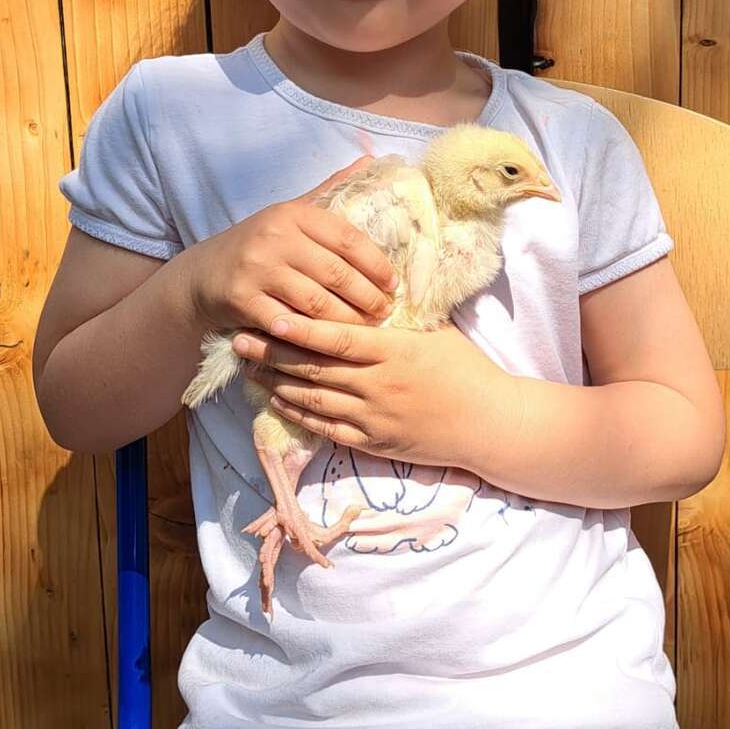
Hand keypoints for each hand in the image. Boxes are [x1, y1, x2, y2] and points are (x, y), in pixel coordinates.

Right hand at [183, 155, 397, 336]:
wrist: (201, 276)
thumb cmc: (258, 245)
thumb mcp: (290, 213)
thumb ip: (330, 191)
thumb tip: (370, 161)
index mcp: (292, 214)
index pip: (348, 238)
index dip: (376, 264)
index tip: (393, 284)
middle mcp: (275, 237)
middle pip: (337, 273)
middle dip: (367, 298)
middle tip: (384, 313)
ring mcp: (257, 270)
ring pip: (317, 303)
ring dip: (347, 322)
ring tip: (364, 330)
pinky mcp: (243, 301)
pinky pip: (289, 325)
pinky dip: (312, 337)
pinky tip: (328, 344)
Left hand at [232, 315, 502, 466]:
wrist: (490, 423)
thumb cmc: (468, 369)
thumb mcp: (438, 331)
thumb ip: (401, 314)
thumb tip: (372, 285)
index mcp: (393, 352)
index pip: (337, 339)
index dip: (300, 328)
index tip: (270, 316)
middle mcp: (377, 386)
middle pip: (314, 369)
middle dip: (273, 353)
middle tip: (240, 338)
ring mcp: (373, 418)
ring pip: (313, 399)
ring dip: (277, 383)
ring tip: (250, 367)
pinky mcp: (374, 443)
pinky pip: (327, 429)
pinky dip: (300, 414)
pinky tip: (279, 401)